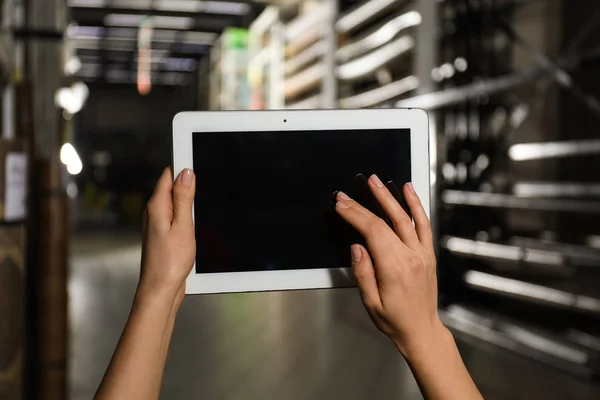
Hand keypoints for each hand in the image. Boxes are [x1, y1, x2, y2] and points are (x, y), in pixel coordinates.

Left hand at [139, 167, 195, 306]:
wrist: (160, 289)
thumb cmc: (170, 261)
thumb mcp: (183, 225)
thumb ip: (184, 198)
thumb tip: (186, 173)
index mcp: (156, 207)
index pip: (168, 176)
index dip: (183, 169)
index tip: (198, 165)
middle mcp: (153, 214)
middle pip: (171, 188)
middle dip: (187, 186)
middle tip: (204, 192)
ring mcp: (156, 225)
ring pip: (174, 204)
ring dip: (188, 203)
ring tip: (201, 210)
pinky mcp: (162, 236)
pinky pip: (175, 217)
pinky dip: (185, 216)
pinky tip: (195, 224)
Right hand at [335, 175, 444, 355]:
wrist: (422, 330)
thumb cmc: (394, 320)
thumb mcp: (370, 302)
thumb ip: (362, 273)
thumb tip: (357, 247)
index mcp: (394, 268)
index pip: (372, 231)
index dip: (355, 214)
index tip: (341, 205)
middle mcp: (411, 257)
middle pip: (384, 222)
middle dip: (363, 204)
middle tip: (349, 192)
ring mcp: (422, 253)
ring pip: (405, 217)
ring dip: (388, 197)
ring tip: (375, 181)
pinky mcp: (428, 253)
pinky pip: (424, 224)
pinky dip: (416, 206)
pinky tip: (408, 190)